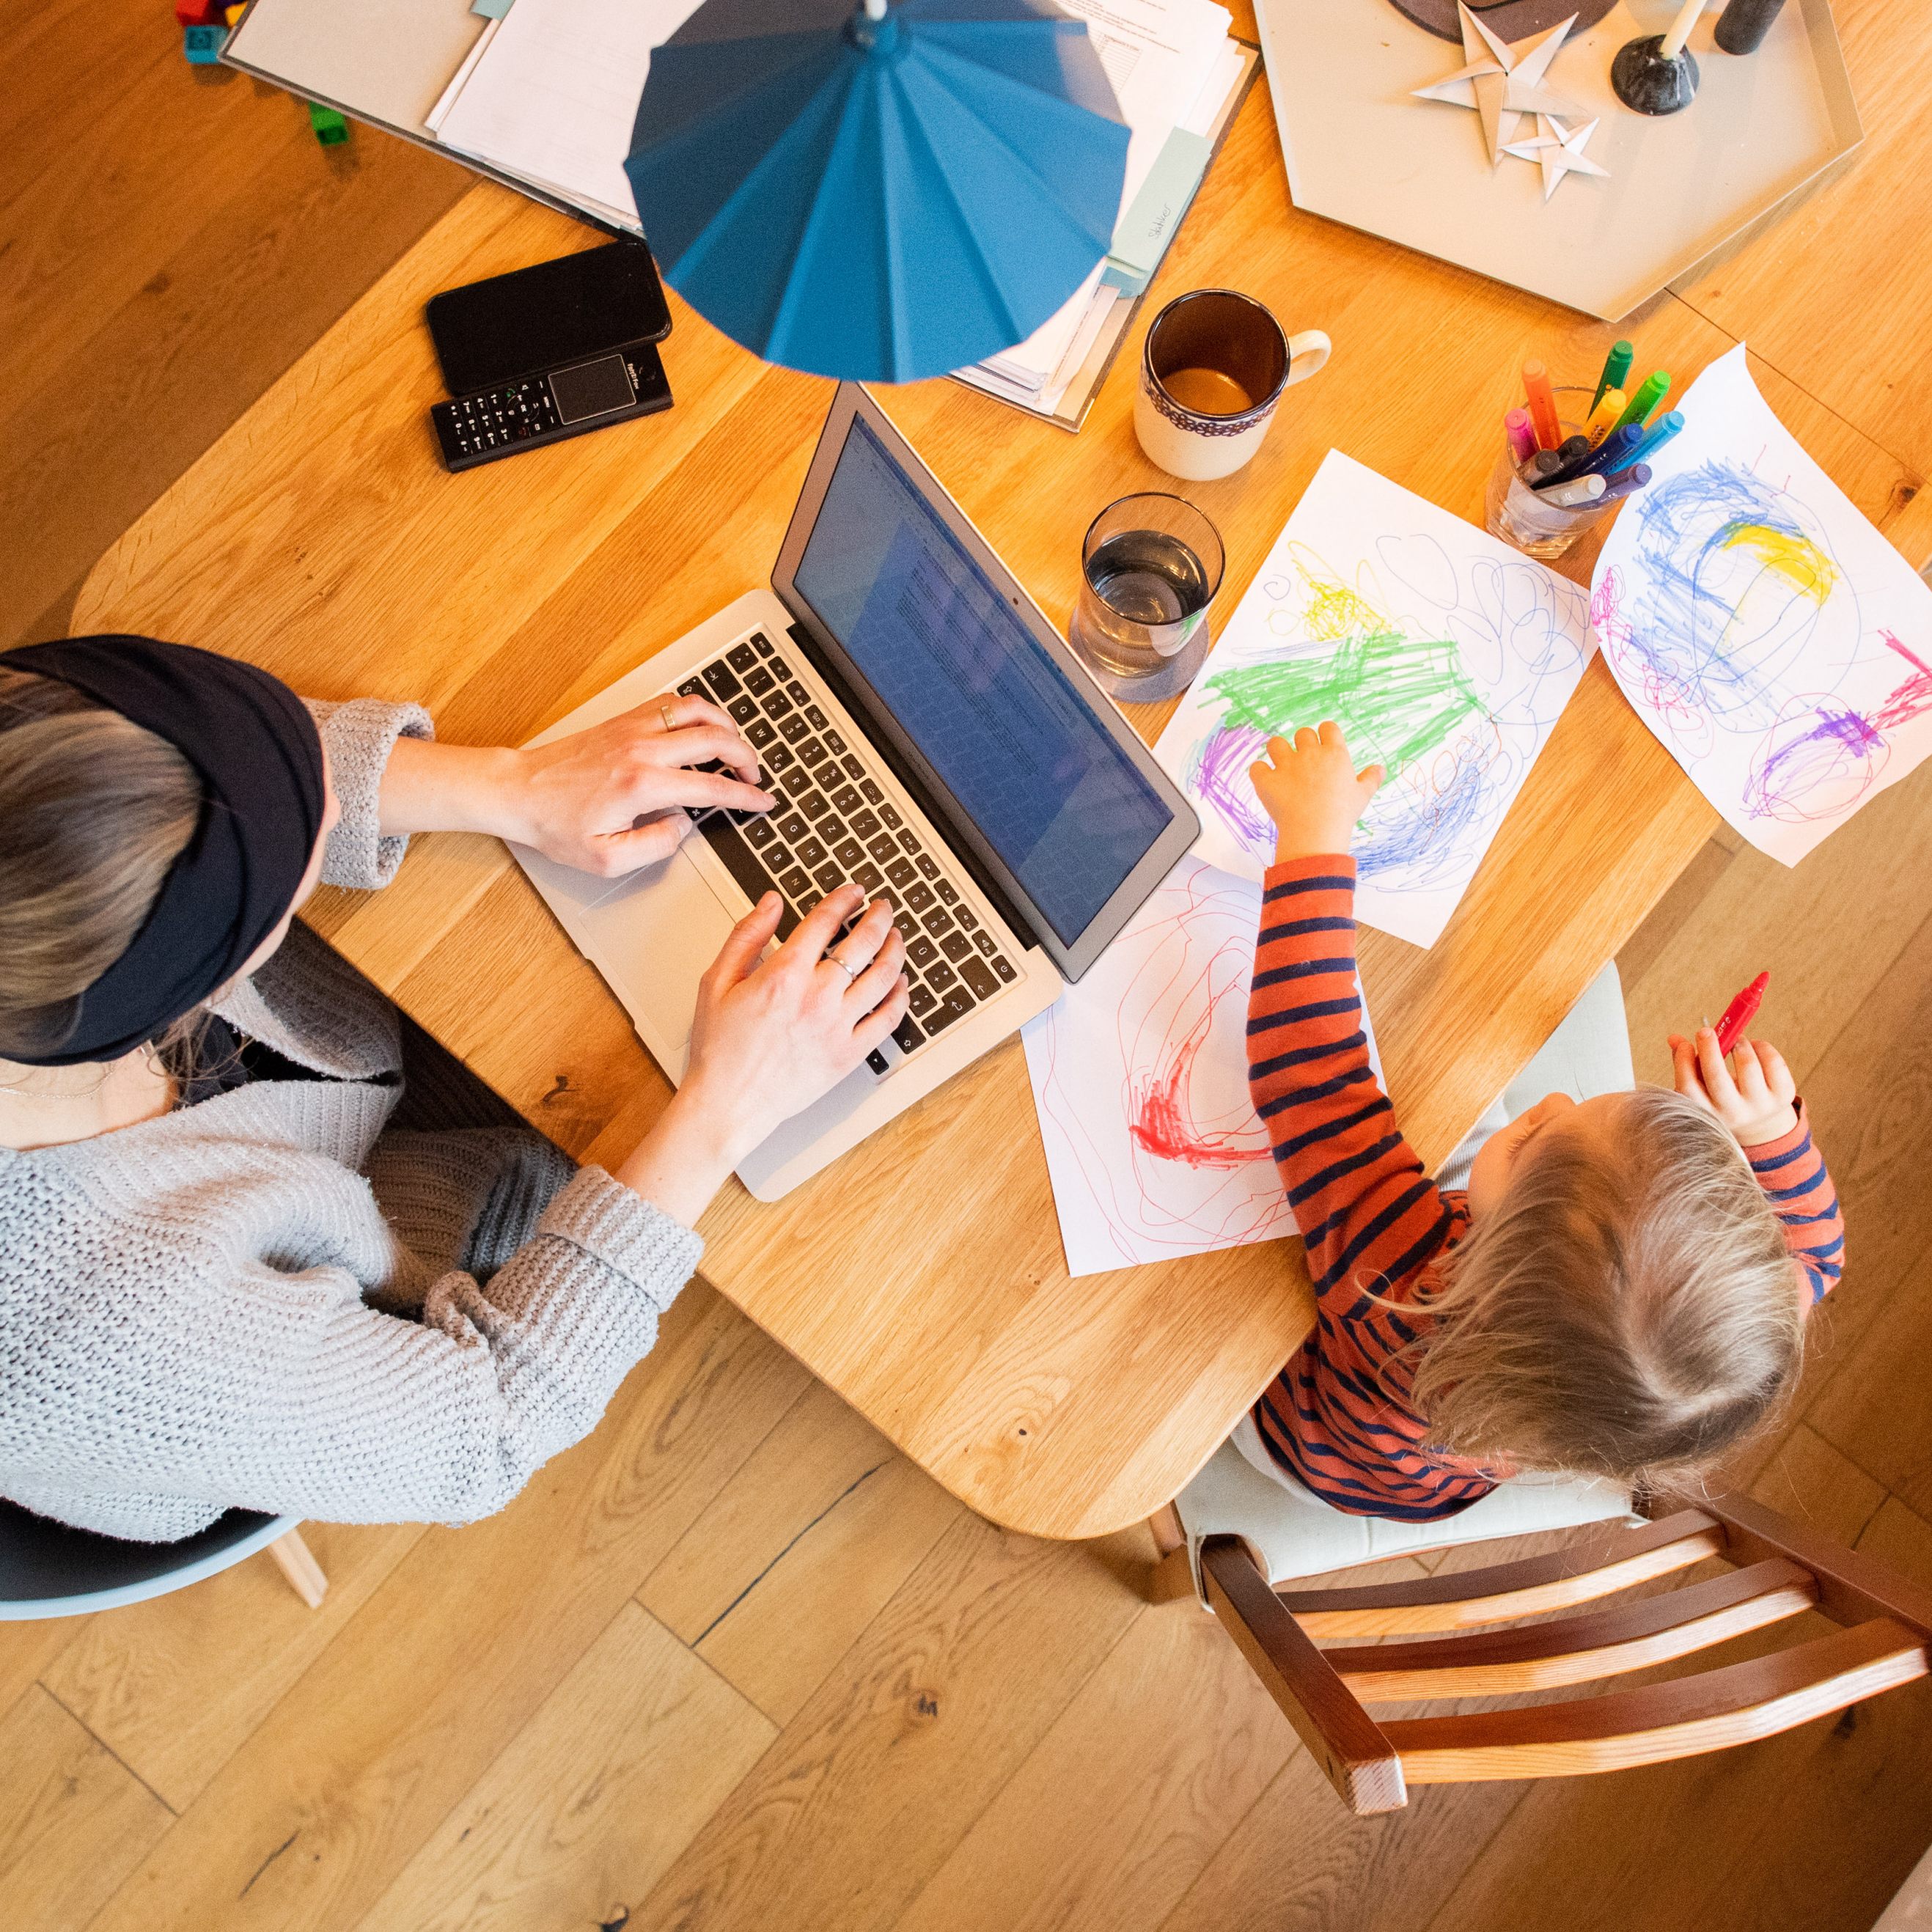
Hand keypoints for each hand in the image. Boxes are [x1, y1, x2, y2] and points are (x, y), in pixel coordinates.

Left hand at [503, 694, 774, 876]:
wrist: (518, 792)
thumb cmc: (555, 825)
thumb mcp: (607, 858)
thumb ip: (655, 846)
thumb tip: (682, 826)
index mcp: (642, 785)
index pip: (712, 787)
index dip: (746, 797)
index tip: (763, 802)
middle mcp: (642, 749)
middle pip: (715, 738)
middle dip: (746, 757)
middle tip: (755, 777)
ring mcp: (632, 728)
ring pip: (697, 709)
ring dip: (726, 725)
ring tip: (736, 746)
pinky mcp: (623, 720)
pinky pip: (671, 703)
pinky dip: (696, 711)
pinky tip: (702, 726)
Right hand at [675, 885, 908, 1162]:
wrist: (728, 1104)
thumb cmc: (719, 1049)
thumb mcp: (716, 982)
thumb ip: (746, 936)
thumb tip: (771, 902)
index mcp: (784, 975)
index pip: (825, 920)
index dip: (845, 899)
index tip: (853, 892)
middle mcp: (817, 997)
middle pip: (864, 943)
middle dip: (878, 917)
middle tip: (883, 908)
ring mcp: (838, 1026)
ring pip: (884, 977)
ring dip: (895, 950)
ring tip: (896, 938)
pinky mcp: (849, 1054)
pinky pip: (888, 1020)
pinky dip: (900, 997)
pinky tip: (900, 984)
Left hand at [1248, 723, 1383, 864]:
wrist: (1316, 832)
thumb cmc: (1342, 814)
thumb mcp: (1362, 796)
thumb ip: (1370, 779)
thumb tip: (1380, 769)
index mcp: (1334, 754)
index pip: (1328, 727)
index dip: (1325, 735)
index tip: (1324, 747)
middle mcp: (1309, 754)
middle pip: (1302, 733)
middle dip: (1302, 744)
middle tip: (1304, 763)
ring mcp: (1286, 765)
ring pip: (1275, 743)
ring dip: (1277, 751)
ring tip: (1282, 766)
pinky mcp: (1267, 780)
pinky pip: (1256, 767)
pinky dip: (1259, 773)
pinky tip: (1266, 782)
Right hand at [1668, 1028, 1798, 1147]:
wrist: (1761, 1125)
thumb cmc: (1725, 1098)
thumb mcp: (1704, 1088)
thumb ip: (1687, 1064)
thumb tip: (1674, 1039)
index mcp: (1708, 1112)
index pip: (1689, 1088)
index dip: (1684, 1062)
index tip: (1686, 1044)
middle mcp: (1733, 1113)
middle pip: (1717, 1078)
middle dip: (1710, 1049)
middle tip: (1706, 1031)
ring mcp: (1760, 1106)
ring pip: (1748, 1066)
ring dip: (1739, 1044)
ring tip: (1736, 1039)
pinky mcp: (1783, 1096)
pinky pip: (1773, 1063)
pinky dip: (1762, 1047)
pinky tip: (1755, 1046)